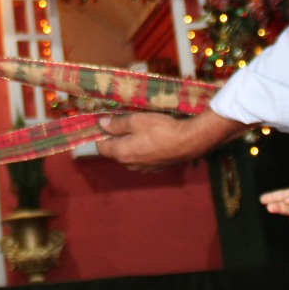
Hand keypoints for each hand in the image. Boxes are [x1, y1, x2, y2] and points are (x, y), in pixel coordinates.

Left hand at [95, 109, 244, 168]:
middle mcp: (130, 164)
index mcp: (121, 153)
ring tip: (137, 129)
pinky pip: (142, 158)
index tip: (101, 124)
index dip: (99, 135)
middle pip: (115, 151)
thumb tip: (102, 124)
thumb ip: (117, 124)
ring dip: (129, 144)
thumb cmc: (161, 129)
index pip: (101, 147)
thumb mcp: (136, 121)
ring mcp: (143, 168)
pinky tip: (150, 138)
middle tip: (120, 122)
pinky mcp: (156, 168)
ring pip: (129, 155)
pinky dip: (141, 149)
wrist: (189, 142)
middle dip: (115, 139)